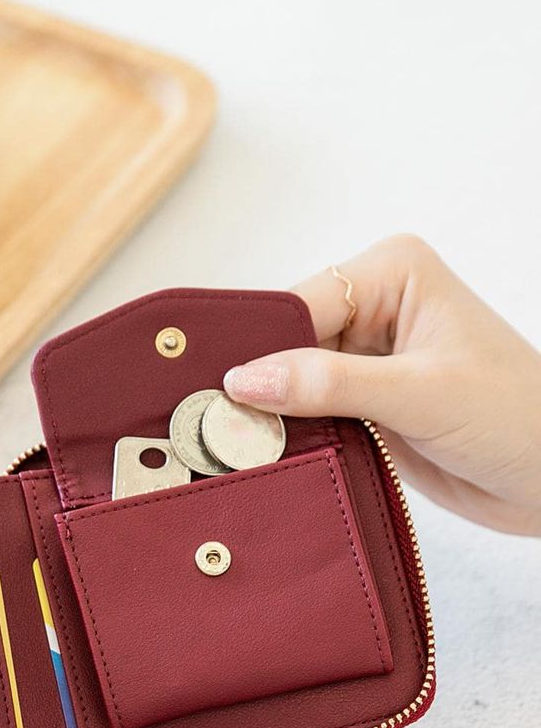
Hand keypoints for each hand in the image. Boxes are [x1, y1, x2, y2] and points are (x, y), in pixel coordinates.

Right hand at [222, 235, 540, 535]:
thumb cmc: (517, 418)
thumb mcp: (421, 396)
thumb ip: (331, 384)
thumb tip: (245, 378)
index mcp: (392, 272)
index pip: (298, 303)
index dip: (257, 347)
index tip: (217, 389)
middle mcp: (374, 305)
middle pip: (284, 340)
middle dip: (258, 383)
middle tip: (217, 422)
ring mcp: (366, 357)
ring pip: (287, 381)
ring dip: (268, 416)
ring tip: (232, 444)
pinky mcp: (362, 402)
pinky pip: (304, 414)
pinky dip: (286, 436)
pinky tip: (262, 455)